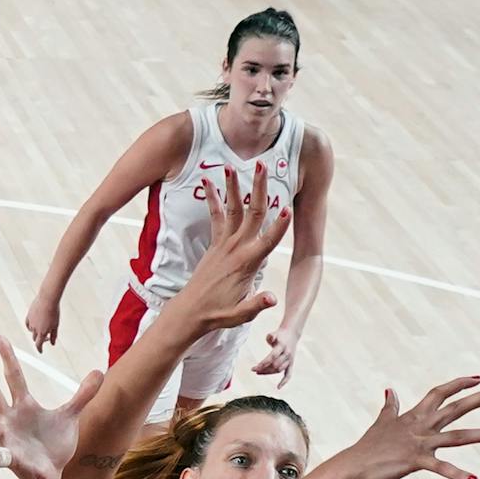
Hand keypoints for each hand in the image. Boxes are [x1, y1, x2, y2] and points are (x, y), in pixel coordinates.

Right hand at [0, 336, 104, 478]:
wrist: (51, 474)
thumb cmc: (54, 444)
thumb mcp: (70, 416)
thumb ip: (83, 395)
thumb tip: (99, 372)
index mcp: (24, 406)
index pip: (15, 377)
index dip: (8, 358)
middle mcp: (10, 419)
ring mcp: (8, 439)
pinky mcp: (13, 459)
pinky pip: (1, 457)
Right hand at [25, 296, 60, 352]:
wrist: (48, 299)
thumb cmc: (54, 311)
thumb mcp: (56, 325)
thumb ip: (54, 335)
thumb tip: (52, 343)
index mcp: (42, 332)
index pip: (39, 344)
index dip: (40, 349)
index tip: (41, 351)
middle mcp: (35, 328)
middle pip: (35, 338)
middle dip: (40, 339)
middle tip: (47, 337)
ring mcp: (31, 322)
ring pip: (31, 331)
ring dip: (36, 332)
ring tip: (42, 328)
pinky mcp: (29, 315)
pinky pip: (27, 324)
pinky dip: (30, 326)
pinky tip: (33, 325)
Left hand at [175, 162, 289, 333]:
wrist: (191, 312)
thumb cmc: (219, 314)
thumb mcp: (240, 314)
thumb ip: (257, 304)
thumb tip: (274, 299)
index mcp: (248, 263)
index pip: (269, 241)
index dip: (280, 226)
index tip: (288, 208)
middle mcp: (237, 248)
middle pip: (253, 213)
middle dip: (259, 188)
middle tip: (262, 164)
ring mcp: (225, 243)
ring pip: (233, 208)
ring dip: (234, 186)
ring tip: (231, 164)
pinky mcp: (215, 243)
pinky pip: (215, 216)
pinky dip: (212, 198)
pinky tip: (208, 181)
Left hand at [250, 325, 299, 386]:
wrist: (292, 334)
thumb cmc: (280, 335)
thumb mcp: (274, 333)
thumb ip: (271, 336)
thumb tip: (270, 337)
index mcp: (282, 346)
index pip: (271, 357)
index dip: (262, 364)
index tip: (254, 368)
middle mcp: (287, 354)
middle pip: (275, 365)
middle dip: (264, 369)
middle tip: (255, 370)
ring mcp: (289, 360)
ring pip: (279, 370)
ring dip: (269, 373)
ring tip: (260, 372)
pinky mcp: (291, 363)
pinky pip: (289, 374)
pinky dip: (284, 381)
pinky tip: (278, 387)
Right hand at [330, 376, 479, 478]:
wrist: (350, 467)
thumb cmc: (366, 448)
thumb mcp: (382, 423)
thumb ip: (390, 407)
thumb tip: (389, 390)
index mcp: (414, 416)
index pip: (440, 392)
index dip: (460, 384)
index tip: (478, 378)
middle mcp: (421, 426)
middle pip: (458, 407)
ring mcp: (419, 443)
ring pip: (460, 436)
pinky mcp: (415, 461)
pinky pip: (440, 468)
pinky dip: (457, 474)